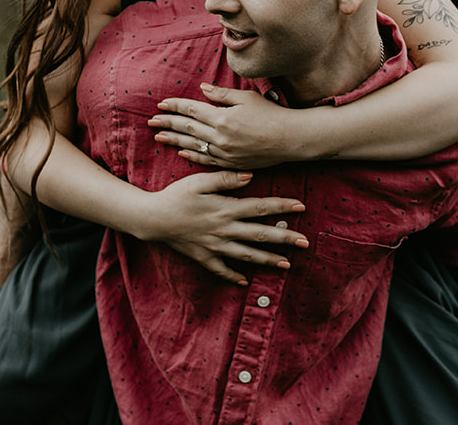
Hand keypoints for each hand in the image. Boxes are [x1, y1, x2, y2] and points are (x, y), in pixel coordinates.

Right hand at [139, 170, 307, 283]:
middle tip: (305, 243)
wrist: (151, 218)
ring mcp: (215, 246)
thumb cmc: (175, 195)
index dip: (282, 207)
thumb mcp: (198, 181)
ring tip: (286, 265)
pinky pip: (221, 270)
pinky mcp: (203, 257)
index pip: (261, 207)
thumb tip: (250, 176)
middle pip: (260, 234)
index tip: (301, 207)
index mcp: (226, 208)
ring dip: (267, 260)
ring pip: (247, 255)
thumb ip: (225, 178)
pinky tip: (245, 281)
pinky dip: (233, 276)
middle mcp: (224, 229)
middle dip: (284, 238)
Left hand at [149, 84, 309, 168]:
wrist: (291, 139)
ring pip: (193, 145)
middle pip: (187, 128)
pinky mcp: (231, 163)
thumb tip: (202, 89)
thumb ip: (222, 95)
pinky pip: (206, 160)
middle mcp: (220, 137)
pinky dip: (193, 156)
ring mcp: (225, 152)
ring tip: (159, 137)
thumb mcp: (246, 98)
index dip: (175, 106)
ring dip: (175, 140)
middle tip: (152, 121)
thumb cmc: (271, 114)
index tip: (161, 104)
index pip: (192, 110)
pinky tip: (182, 153)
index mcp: (222, 117)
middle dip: (168, 123)